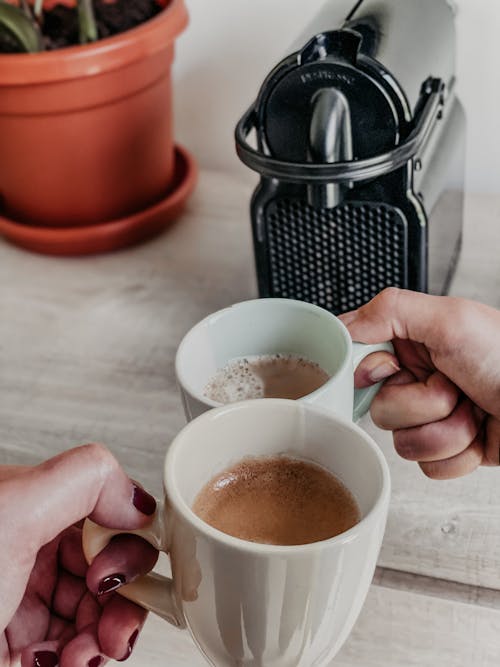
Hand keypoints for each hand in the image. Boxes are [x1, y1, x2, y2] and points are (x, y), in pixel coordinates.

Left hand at [0, 444, 158, 666]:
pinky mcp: (22, 652)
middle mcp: (28, 556)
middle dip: (122, 597)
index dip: (124, 543)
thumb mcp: (9, 513)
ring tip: (94, 650)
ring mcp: (25, 607)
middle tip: (114, 617)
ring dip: (109, 635)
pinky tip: (77, 662)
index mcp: (27, 512)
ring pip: (100, 613)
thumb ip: (84, 480)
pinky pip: (80, 651)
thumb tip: (138, 499)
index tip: (117, 571)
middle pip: (107, 568)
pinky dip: (90, 659)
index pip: (103, 516)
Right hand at [340, 288, 499, 478]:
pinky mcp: (447, 448)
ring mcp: (431, 417)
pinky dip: (459, 453)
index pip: (358, 364)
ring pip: (404, 443)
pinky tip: (478, 431)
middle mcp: (416, 380)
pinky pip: (429, 466)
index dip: (373, 373)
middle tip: (451, 385)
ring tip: (472, 408)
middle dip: (419, 404)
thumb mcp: (451, 319)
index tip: (393, 368)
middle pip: (379, 410)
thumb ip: (390, 312)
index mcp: (410, 344)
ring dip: (445, 430)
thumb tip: (343, 326)